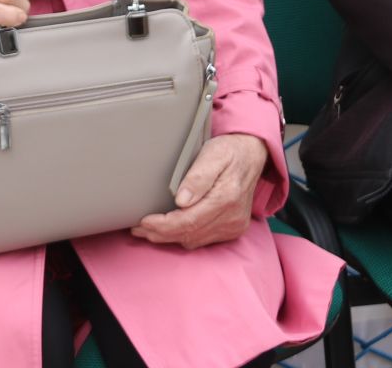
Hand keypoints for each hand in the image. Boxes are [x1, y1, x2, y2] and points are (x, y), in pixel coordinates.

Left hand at [131, 133, 266, 249]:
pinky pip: (204, 240)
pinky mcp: (233, 229)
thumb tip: (181, 200)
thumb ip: (198, 177)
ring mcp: (234, 225)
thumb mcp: (213, 154)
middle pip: (189, 234)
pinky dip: (185, 236)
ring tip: (149, 230)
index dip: (163, 225)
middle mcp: (232, 217)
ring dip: (170, 237)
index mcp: (226, 198)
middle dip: (161, 234)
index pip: (188, 221)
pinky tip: (171, 230)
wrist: (252, 155)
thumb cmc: (230, 151)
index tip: (143, 222)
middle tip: (138, 229)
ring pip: (195, 240)